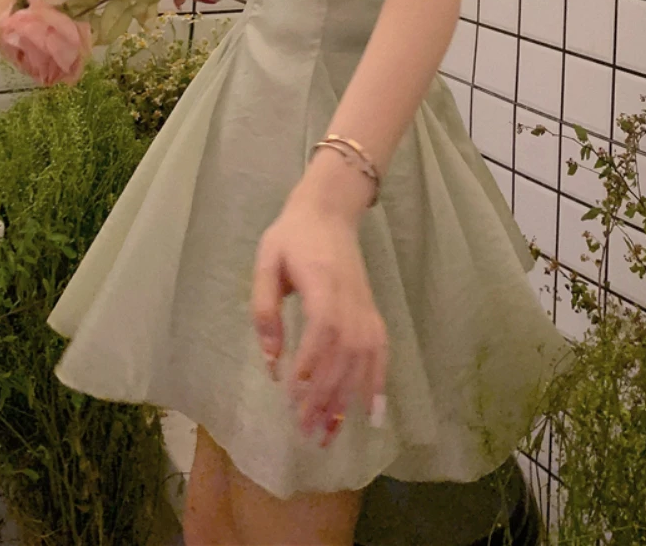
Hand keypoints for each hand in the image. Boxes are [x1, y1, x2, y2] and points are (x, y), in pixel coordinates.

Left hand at [251, 188, 387, 446]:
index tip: (293, 397)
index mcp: (322, 283)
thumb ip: (265, 308)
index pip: (323, 330)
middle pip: (344, 353)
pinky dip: (378, 382)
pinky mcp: (372, 311)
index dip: (312, 365)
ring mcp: (365, 306)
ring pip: (363, 359)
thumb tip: (271, 359)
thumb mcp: (266, 262)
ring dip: (348, 399)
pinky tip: (373, 413)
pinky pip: (381, 351)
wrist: (329, 210)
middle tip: (306, 432)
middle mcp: (350, 299)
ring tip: (331, 434)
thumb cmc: (292, 235)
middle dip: (326, 396)